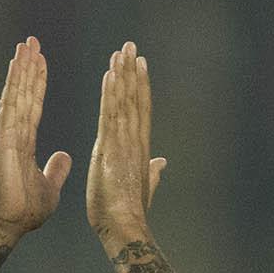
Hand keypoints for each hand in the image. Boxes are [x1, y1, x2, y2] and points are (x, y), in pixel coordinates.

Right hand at [0, 37, 70, 243]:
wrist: (8, 224)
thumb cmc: (24, 211)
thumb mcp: (50, 187)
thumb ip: (56, 170)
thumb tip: (65, 156)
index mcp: (24, 143)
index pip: (32, 106)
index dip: (37, 84)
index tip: (41, 62)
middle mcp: (13, 134)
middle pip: (22, 94)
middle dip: (27, 68)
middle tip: (32, 41)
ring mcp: (7, 134)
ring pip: (15, 94)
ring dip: (21, 68)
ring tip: (26, 44)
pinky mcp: (4, 138)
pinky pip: (11, 104)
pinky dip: (14, 83)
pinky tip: (16, 65)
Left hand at [84, 41, 168, 248]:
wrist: (125, 227)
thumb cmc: (130, 214)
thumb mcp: (143, 188)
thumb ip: (153, 173)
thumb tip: (162, 163)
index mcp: (139, 149)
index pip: (141, 110)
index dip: (141, 85)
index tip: (139, 64)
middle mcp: (134, 141)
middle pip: (135, 99)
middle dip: (133, 71)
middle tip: (130, 45)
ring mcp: (124, 143)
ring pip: (124, 102)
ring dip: (122, 75)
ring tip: (121, 51)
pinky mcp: (111, 148)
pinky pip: (111, 115)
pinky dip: (111, 93)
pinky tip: (111, 74)